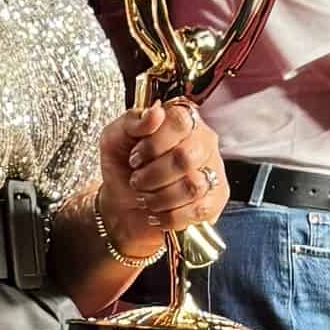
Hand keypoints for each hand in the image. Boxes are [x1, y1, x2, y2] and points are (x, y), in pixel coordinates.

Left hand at [96, 98, 228, 244]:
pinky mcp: (214, 202)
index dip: (154, 142)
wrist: (122, 207)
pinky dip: (170, 216)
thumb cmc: (123, 168)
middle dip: (152, 174)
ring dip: (159, 197)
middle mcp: (203, 143)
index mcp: (182, 121)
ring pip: (192, 186)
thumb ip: (133, 120)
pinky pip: (197, 211)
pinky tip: (159, 211)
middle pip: (186, 157)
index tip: (136, 155)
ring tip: (146, 197)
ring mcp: (213, 172)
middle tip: (137, 179)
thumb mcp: (115, 138)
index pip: (180, 121)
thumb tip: (155, 112)